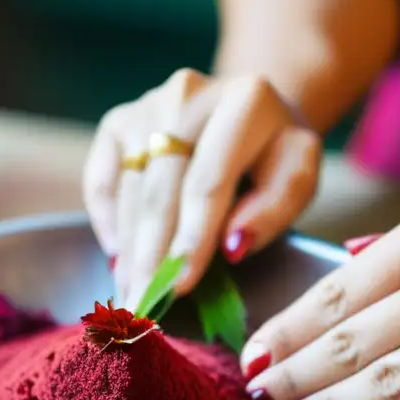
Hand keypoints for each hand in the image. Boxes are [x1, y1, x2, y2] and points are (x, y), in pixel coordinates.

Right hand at [82, 68, 319, 307]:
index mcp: (245, 101)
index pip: (208, 182)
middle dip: (152, 255)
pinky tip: (119, 258)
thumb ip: (276, 208)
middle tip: (144, 306)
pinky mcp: (117, 122)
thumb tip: (232, 246)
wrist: (248, 110)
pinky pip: (102, 181)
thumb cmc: (275, 153)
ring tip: (132, 295)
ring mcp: (146, 105)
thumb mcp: (298, 176)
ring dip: (129, 248)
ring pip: (130, 190)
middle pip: (161, 188)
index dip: (191, 239)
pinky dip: (106, 222)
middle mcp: (188, 93)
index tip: (178, 288)